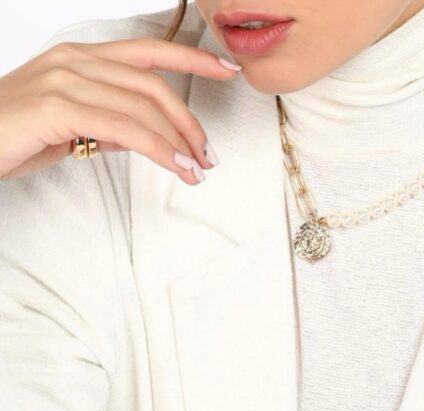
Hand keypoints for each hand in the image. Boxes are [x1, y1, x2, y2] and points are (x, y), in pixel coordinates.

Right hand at [0, 36, 241, 181]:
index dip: (192, 56)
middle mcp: (75, 60)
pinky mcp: (58, 107)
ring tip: (196, 171)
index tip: (227, 69)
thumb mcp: (71, 125)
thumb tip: (145, 136)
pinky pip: (124, 127)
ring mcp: (65, 79)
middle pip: (153, 84)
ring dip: (179, 142)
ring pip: (143, 107)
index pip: (147, 51)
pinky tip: (176, 167)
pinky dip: (158, 149)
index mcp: (80, 58)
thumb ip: (109, 123)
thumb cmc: (15, 135)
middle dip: (189, 122)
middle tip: (208, 156)